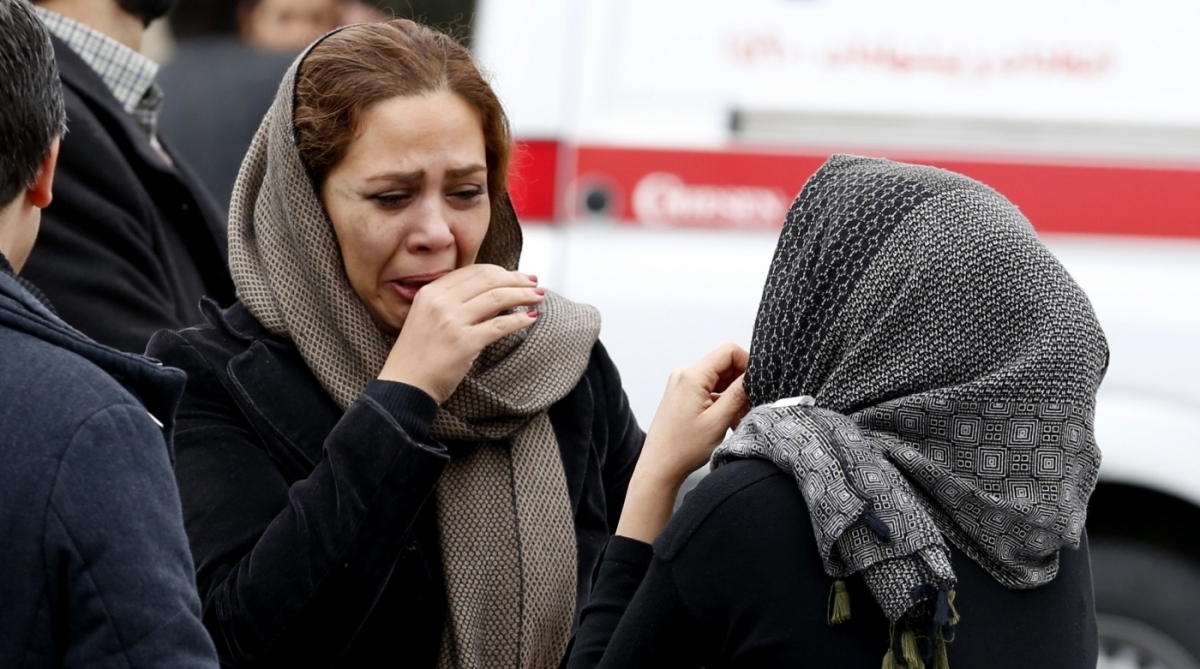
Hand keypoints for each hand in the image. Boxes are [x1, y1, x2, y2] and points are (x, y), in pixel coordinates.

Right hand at [377, 264, 544, 403]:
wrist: (405, 385)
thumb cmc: (418, 355)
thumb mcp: (427, 317)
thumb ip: (452, 302)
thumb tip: (492, 293)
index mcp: (430, 292)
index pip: (474, 271)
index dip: (501, 271)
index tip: (517, 276)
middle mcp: (440, 302)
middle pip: (489, 280)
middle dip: (516, 280)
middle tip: (534, 284)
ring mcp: (452, 321)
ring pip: (498, 298)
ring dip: (523, 296)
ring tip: (538, 297)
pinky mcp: (465, 342)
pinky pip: (501, 325)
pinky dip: (520, 321)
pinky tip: (531, 319)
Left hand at [616, 342, 749, 542]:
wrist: (659, 466)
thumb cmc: (682, 448)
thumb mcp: (718, 421)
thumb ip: (738, 394)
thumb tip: (753, 376)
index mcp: (692, 376)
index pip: (728, 351)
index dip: (747, 363)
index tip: (757, 383)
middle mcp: (684, 375)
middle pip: (724, 364)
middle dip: (741, 382)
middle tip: (750, 405)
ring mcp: (682, 385)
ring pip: (718, 378)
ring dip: (733, 395)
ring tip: (739, 417)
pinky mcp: (683, 395)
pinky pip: (709, 389)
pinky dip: (722, 401)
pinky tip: (729, 420)